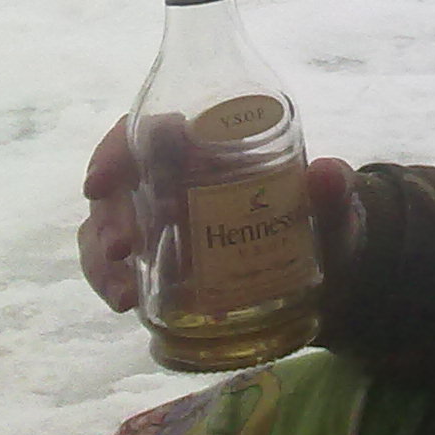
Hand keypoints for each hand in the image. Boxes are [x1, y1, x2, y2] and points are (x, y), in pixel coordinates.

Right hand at [77, 113, 361, 312]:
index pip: (150, 131)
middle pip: (121, 182)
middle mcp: (175, 178)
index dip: (120, 147)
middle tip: (123, 247)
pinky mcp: (155, 259)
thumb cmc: (321, 221)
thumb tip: (327, 173)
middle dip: (111, 212)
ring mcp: (158, 220)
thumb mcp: (332, 208)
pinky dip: (111, 282)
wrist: (323, 274)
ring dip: (102, 255)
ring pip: (105, 225)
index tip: (108, 176)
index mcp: (209, 148)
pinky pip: (114, 265)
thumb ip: (333, 191)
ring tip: (125, 294)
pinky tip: (126, 302)